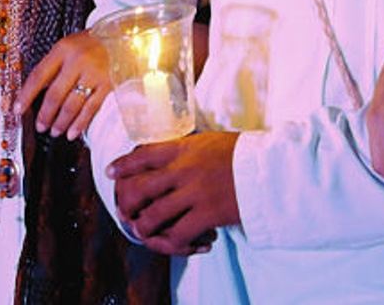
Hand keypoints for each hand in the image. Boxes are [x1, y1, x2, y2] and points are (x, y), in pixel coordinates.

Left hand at [15, 30, 110, 139]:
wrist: (122, 37)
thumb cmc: (91, 44)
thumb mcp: (67, 46)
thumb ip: (53, 66)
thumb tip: (36, 91)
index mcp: (63, 50)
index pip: (39, 76)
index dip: (26, 95)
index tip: (18, 109)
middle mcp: (78, 61)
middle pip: (55, 95)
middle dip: (45, 115)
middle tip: (40, 126)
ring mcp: (94, 74)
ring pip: (72, 105)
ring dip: (61, 122)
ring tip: (55, 131)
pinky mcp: (108, 84)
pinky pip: (90, 108)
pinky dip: (80, 123)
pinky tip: (72, 132)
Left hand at [109, 131, 238, 254]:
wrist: (271, 168)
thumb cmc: (243, 153)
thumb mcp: (211, 141)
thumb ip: (188, 149)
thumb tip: (170, 155)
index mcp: (185, 147)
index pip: (144, 154)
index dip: (123, 165)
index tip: (111, 172)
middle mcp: (185, 169)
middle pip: (140, 187)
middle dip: (127, 202)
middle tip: (126, 209)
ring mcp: (195, 192)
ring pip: (153, 215)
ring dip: (144, 226)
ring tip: (143, 229)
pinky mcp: (207, 214)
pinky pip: (178, 234)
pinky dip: (172, 242)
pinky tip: (174, 241)